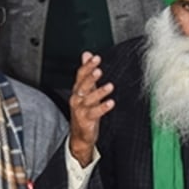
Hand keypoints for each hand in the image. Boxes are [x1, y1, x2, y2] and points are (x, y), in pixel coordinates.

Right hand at [68, 52, 114, 166]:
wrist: (80, 134)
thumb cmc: (84, 110)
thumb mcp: (86, 90)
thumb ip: (87, 72)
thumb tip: (86, 54)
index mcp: (77, 89)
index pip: (81, 74)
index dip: (88, 66)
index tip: (96, 58)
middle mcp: (77, 98)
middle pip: (83, 85)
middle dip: (90, 77)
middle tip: (99, 70)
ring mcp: (80, 109)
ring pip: (89, 99)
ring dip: (99, 92)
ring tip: (110, 86)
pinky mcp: (85, 120)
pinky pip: (94, 113)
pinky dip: (102, 108)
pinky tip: (111, 103)